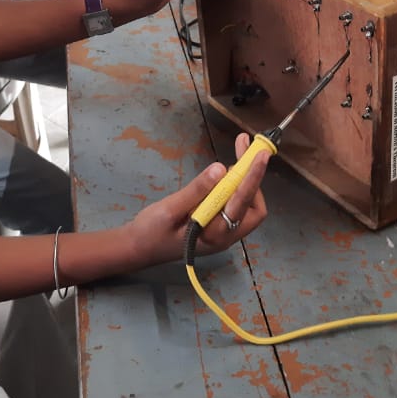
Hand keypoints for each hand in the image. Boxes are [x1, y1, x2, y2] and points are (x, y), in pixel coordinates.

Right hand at [127, 133, 268, 265]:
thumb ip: (196, 191)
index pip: (242, 203)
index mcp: (216, 235)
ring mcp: (222, 231)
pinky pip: (232, 203)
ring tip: (237, 153)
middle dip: (252, 177)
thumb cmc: (150, 233)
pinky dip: (232, 185)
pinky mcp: (215, 224)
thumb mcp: (169, 210)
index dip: (252, 177)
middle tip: (244, 149)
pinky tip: (222, 172)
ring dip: (243, 178)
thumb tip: (220, 169)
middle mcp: (225, 235)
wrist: (137, 248)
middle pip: (254, 207)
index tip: (259, 154)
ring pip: (245, 204)